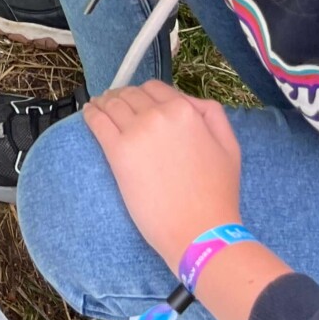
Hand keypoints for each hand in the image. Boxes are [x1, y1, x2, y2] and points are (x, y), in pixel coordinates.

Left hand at [83, 83, 243, 273]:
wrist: (200, 231)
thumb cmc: (217, 195)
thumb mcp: (229, 147)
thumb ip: (213, 116)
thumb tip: (191, 102)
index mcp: (185, 110)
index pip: (154, 88)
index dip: (144, 94)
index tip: (138, 101)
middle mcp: (158, 114)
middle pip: (131, 94)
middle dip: (123, 97)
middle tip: (116, 103)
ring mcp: (136, 131)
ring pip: (112, 103)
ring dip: (105, 102)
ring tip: (99, 106)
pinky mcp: (118, 151)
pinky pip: (97, 121)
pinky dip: (91, 113)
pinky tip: (89, 113)